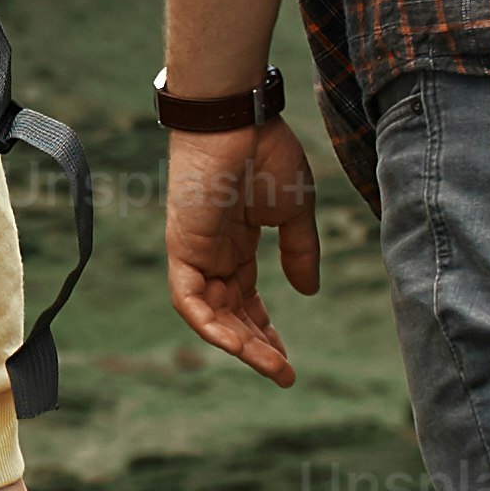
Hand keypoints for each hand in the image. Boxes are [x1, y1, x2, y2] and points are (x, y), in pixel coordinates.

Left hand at [164, 112, 323, 385]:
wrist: (239, 118)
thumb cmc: (265, 152)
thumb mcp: (294, 212)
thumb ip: (300, 252)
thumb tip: (307, 293)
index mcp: (236, 242)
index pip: (245, 298)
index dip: (264, 329)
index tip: (286, 357)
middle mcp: (211, 252)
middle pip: (229, 313)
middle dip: (255, 345)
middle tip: (283, 372)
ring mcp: (194, 251)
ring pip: (210, 315)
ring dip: (239, 344)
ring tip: (271, 366)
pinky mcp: (181, 248)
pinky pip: (189, 301)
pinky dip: (210, 326)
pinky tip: (237, 345)